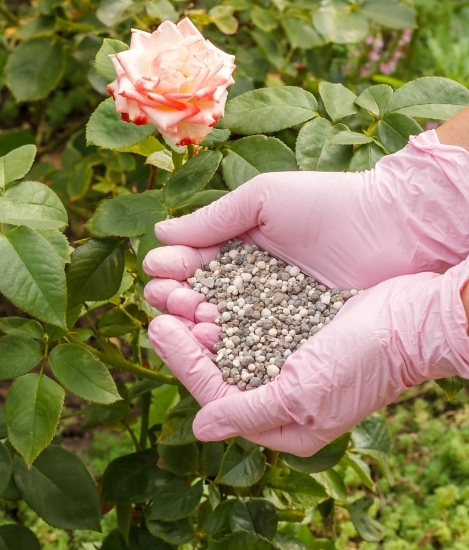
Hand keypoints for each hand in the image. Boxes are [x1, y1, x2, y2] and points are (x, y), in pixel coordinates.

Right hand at [143, 130, 468, 322]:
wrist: (392, 228)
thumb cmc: (330, 203)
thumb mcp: (264, 200)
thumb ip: (211, 220)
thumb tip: (158, 234)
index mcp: (240, 250)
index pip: (193, 266)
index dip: (172, 270)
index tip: (158, 270)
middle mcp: (250, 287)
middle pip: (199, 301)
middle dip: (175, 300)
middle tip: (166, 298)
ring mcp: (271, 317)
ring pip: (221, 328)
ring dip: (194, 325)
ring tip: (186, 318)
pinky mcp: (293, 342)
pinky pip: (253, 348)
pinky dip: (229, 345)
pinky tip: (211, 339)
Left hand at [147, 259, 468, 454]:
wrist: (417, 318)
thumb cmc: (364, 362)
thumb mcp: (301, 396)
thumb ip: (247, 412)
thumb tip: (198, 429)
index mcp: (283, 427)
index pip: (215, 396)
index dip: (182, 362)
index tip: (159, 327)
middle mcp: (283, 399)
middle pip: (219, 369)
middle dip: (187, 338)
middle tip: (158, 303)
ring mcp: (292, 364)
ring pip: (232, 343)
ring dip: (203, 316)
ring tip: (178, 290)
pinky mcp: (302, 332)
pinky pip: (254, 321)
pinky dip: (231, 304)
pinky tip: (210, 284)